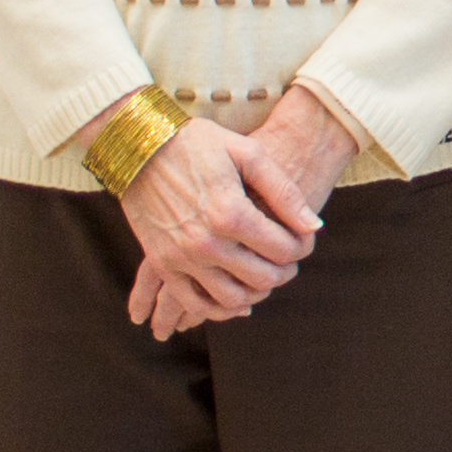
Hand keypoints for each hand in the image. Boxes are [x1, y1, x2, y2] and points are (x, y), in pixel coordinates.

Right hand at [117, 101, 321, 338]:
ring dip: (256, 293)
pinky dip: (218, 309)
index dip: (302, 247)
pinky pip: (193, 302)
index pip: (284, 249)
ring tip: (264, 275)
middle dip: (285, 271)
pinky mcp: (162, 263)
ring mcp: (181, 257)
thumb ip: (284, 192)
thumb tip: (313, 227)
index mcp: (231, 213)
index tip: (304, 238)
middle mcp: (206, 242)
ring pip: (232, 299)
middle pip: (263, 278)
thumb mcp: (248, 153)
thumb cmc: (197, 142)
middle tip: (289, 259)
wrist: (138, 144)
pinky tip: (236, 299)